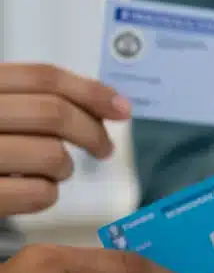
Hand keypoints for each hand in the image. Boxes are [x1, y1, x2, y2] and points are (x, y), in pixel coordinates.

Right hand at [0, 63, 130, 216]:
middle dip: (91, 132)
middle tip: (103, 149)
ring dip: (64, 168)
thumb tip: (112, 104)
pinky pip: (37, 194)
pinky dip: (47, 195)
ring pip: (51, 156)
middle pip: (52, 114)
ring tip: (51, 172)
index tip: (122, 110)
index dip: (91, 91)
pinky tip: (33, 191)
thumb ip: (35, 99)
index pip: (43, 77)